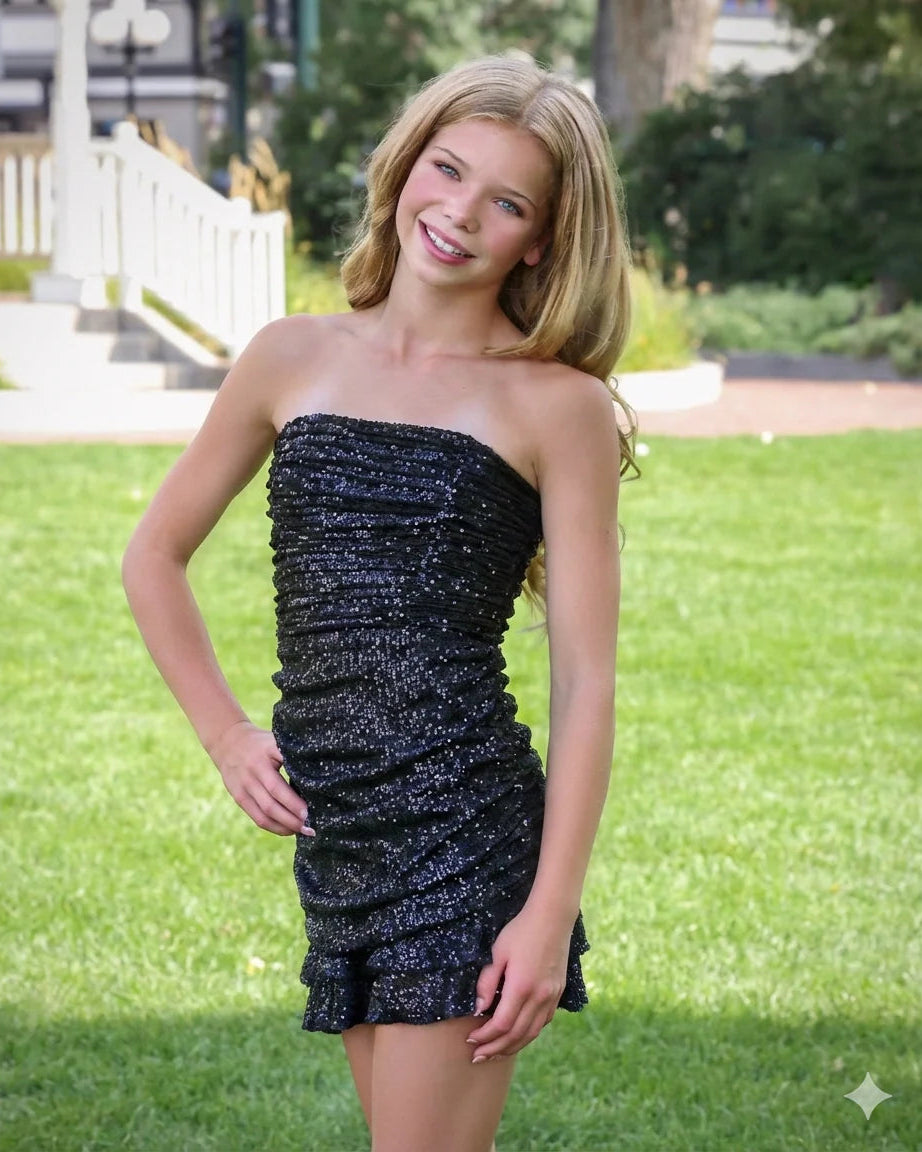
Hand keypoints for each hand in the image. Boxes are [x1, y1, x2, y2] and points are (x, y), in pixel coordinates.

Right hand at [206, 720, 315, 836]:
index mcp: (262, 760)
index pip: (277, 786)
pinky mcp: (239, 799)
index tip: (309, 812)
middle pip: (271, 805)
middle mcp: (251, 776)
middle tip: (311, 828)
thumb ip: (291, 756)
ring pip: (264, 815)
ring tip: (302, 831)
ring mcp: (243, 789)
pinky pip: (257, 818)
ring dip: (284, 827)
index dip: (292, 802)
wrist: (228, 742)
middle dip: (292, 819)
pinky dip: (274, 827)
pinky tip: (288, 830)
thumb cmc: (261, 743)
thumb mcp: (275, 742)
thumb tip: (318, 774)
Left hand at [466, 903, 570, 1062]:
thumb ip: (487, 982)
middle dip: (495, 1049)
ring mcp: (551, 997)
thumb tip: (479, 1010)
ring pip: (532, 1033)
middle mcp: (539, 996)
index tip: (470, 1039)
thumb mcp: (497, 952)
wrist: (552, 918)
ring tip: (495, 1054)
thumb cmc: (520, 931)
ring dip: (512, 1047)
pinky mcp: (557, 993)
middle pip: (516, 1035)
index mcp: (522, 986)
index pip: (502, 1024)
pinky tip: (517, 1037)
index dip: (485, 1036)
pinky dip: (528, 1034)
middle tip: (477, 1056)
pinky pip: (543, 1023)